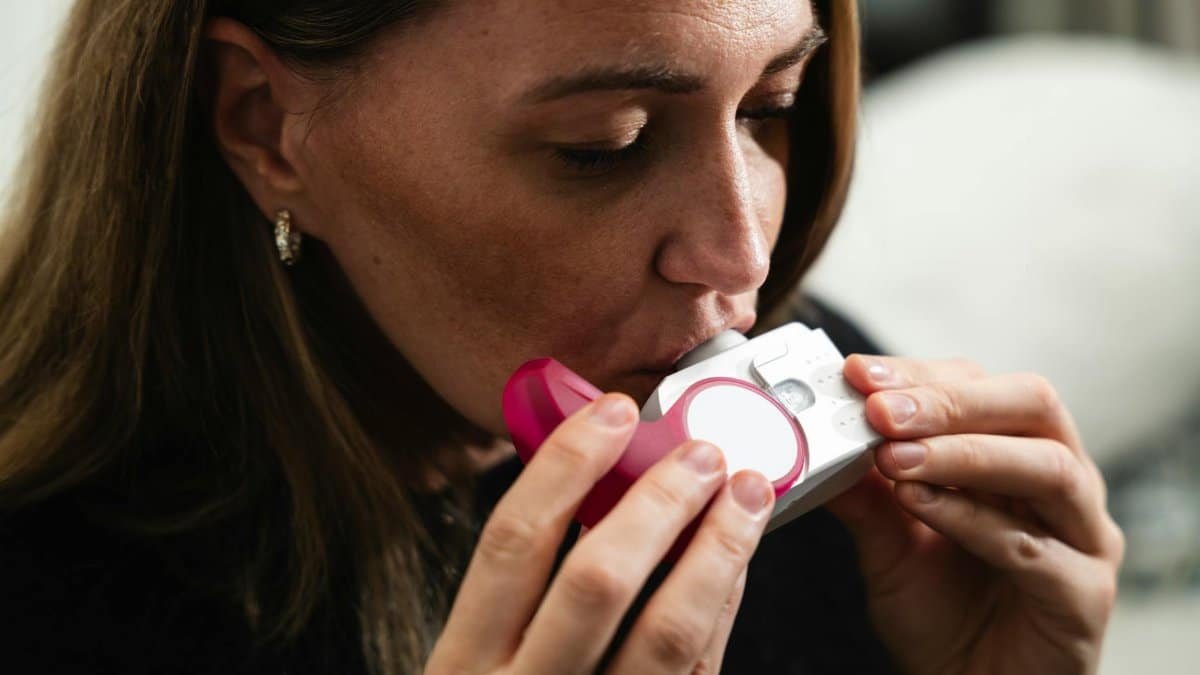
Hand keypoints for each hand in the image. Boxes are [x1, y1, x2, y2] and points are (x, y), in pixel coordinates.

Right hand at [424, 394, 774, 673]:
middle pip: (596, 580)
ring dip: (716, 549)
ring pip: (667, 631)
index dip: (564, 468)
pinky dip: (723, 605)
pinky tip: (737, 557)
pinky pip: (698, 669)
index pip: (511, 544)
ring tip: (746, 489)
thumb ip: (519, 594)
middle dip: (656, 502)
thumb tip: (586, 481)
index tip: (609, 413)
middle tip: (700, 449)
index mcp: (464, 665)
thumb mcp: (479, 662)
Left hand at [826, 356, 1124, 674]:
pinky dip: (970, 518)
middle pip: (1032, 405)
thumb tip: (818, 436)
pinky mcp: (1084, 593)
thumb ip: (864, 490)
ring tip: (894, 456)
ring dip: (963, 454)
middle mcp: (1063, 482)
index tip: (858, 373)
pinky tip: (916, 504)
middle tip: (880, 409)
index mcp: (1019, 451)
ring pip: (1046, 467)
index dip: (919, 373)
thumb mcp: (886, 539)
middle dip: (949, 401)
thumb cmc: (939, 609)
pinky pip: (1031, 546)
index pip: (980, 385)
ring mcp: (1083, 536)